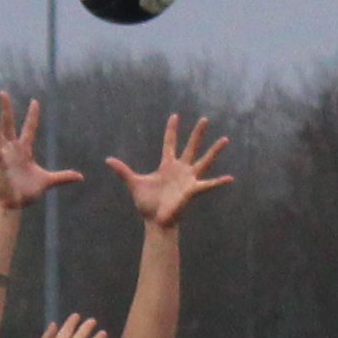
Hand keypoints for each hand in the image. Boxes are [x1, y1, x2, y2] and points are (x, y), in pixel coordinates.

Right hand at [0, 93, 84, 210]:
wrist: (16, 204)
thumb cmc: (28, 193)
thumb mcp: (48, 181)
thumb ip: (63, 177)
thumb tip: (80, 177)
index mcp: (24, 151)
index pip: (29, 128)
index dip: (32, 115)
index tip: (35, 101)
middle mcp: (13, 149)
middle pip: (10, 124)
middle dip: (7, 108)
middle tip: (3, 92)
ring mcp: (5, 154)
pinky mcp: (0, 162)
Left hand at [108, 114, 235, 231]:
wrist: (154, 221)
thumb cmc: (147, 204)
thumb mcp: (134, 183)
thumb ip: (123, 171)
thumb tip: (108, 160)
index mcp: (167, 165)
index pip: (170, 143)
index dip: (172, 130)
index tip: (175, 115)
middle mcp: (180, 169)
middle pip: (191, 147)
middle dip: (197, 133)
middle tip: (205, 119)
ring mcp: (188, 179)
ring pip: (204, 161)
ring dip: (214, 151)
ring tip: (225, 139)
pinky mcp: (192, 190)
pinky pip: (208, 185)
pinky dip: (219, 182)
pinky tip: (230, 178)